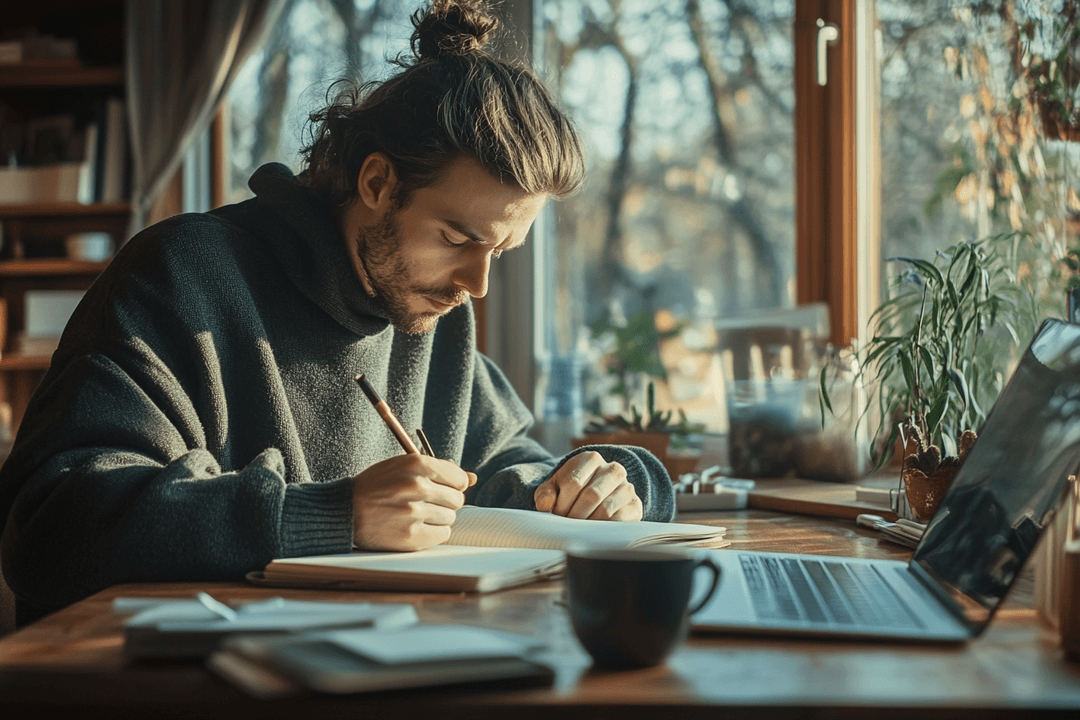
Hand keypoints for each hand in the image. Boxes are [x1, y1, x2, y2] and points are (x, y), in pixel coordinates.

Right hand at [352, 454, 476, 550]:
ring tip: (416, 514)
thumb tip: (472, 478)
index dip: (453, 485)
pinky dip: (433, 532)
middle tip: (424, 502)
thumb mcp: (403, 466)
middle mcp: (417, 486)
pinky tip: (416, 526)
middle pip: (457, 499)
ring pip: (451, 518)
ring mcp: (414, 512)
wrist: (345, 511)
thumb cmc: (376, 486)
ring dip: (438, 518)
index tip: (441, 488)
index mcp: (417, 464)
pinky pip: (443, 535)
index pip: (459, 478)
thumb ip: (439, 469)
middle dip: (445, 502)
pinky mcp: (411, 536)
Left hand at [533, 451, 642, 520]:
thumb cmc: (571, 491)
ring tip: (577, 530)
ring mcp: (626, 487)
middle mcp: (613, 469)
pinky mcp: (634, 505)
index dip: (561, 503)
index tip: (556, 516)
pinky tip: (593, 532)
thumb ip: (546, 494)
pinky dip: (603, 530)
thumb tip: (546, 506)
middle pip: (591, 496)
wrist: (597, 495)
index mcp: (591, 459)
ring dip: (588, 524)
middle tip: (566, 526)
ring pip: (605, 510)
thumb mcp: (555, 487)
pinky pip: (619, 521)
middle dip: (574, 516)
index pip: (574, 482)